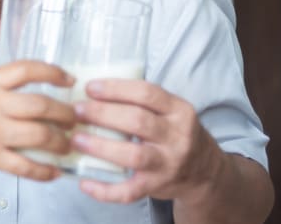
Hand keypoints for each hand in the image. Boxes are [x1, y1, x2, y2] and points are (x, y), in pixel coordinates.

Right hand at [0, 60, 76, 181]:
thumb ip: (0, 87)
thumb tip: (34, 90)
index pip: (26, 69)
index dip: (53, 72)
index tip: (69, 79)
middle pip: (40, 105)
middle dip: (65, 113)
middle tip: (74, 117)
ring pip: (39, 135)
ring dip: (60, 141)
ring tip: (66, 144)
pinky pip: (25, 165)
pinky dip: (44, 170)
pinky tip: (54, 171)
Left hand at [71, 79, 223, 203]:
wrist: (204, 172)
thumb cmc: (175, 134)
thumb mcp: (171, 111)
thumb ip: (141, 100)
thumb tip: (93, 90)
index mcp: (179, 111)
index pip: (147, 93)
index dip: (115, 89)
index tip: (89, 88)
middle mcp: (177, 137)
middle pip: (137, 121)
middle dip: (102, 114)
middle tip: (76, 111)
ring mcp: (168, 164)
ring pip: (133, 155)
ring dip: (101, 147)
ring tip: (76, 139)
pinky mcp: (156, 187)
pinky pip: (129, 191)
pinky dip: (105, 190)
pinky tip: (84, 183)